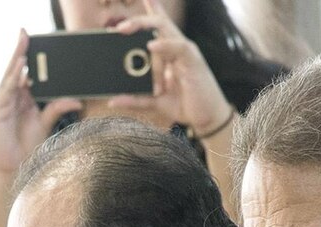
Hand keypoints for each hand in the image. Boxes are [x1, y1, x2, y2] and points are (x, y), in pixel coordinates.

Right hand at [0, 30, 81, 176]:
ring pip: (10, 76)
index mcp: (23, 98)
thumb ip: (57, 109)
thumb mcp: (45, 124)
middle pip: (16, 70)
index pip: (26, 74)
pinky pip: (6, 90)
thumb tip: (77, 101)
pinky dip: (13, 77)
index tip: (36, 42)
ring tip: (23, 42)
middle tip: (25, 32)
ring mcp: (3, 102)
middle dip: (20, 51)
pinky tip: (20, 66)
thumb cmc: (26, 147)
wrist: (13, 168)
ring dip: (16, 59)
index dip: (29, 58)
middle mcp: (12, 97)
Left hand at [109, 0, 231, 134]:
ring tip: (124, 29)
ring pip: (164, 29)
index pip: (157, 28)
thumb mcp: (155, 103)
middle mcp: (176, 48)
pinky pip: (178, 46)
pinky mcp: (194, 61)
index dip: (147, 13)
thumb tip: (112, 101)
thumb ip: (136, 100)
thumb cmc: (184, 105)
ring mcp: (185, 52)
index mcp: (167, 54)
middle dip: (137, 20)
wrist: (207, 118)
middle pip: (157, 23)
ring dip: (143, 26)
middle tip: (117, 28)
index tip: (125, 13)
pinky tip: (151, 45)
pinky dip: (164, 45)